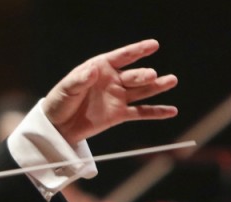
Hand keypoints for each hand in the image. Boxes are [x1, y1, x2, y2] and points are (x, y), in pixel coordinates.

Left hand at [42, 39, 177, 145]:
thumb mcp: (67, 88)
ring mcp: (118, 97)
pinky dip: (156, 112)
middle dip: (143, 75)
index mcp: (101, 68)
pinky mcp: (119, 115)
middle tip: (152, 75)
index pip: (123, 57)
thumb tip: (93, 70)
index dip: (138, 50)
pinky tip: (171, 111)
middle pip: (133, 75)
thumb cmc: (60, 101)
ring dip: (157, 86)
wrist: (58, 126)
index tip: (153, 45)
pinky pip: (141, 113)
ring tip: (171, 80)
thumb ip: (80, 79)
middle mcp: (113, 80)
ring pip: (142, 91)